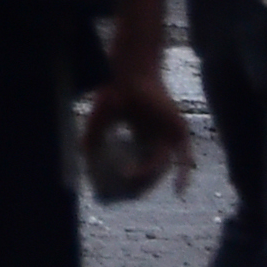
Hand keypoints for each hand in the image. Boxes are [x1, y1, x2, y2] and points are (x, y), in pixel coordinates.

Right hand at [85, 71, 199, 193]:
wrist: (128, 75)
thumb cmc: (113, 93)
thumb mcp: (98, 121)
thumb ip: (91, 139)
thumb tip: (82, 158)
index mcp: (142, 132)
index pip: (139, 161)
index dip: (130, 176)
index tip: (118, 187)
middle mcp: (157, 134)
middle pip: (151, 167)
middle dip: (140, 182)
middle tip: (126, 192)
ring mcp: (169, 133)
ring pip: (164, 165)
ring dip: (151, 179)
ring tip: (132, 184)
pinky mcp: (179, 131)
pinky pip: (185, 157)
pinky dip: (184, 175)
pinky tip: (179, 192)